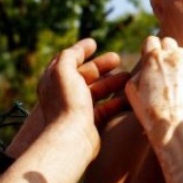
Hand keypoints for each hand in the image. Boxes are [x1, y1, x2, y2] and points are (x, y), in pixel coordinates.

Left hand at [36, 39, 128, 156]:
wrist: (72, 138)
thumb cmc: (68, 102)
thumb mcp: (64, 71)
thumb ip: (70, 55)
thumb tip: (82, 47)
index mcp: (53, 80)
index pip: (67, 60)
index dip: (80, 50)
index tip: (95, 43)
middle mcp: (63, 94)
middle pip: (84, 74)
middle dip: (101, 65)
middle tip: (118, 58)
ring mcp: (76, 109)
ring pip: (96, 90)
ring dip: (112, 82)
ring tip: (128, 77)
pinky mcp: (88, 122)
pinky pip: (104, 108)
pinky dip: (115, 101)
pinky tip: (127, 96)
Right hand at [125, 37, 182, 142]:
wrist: (171, 125)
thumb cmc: (147, 109)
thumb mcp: (131, 88)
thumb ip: (138, 70)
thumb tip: (145, 66)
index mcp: (153, 58)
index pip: (151, 40)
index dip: (147, 49)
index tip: (146, 58)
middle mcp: (171, 57)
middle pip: (167, 41)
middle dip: (162, 49)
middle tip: (158, 63)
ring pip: (180, 51)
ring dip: (174, 57)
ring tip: (169, 72)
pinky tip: (178, 82)